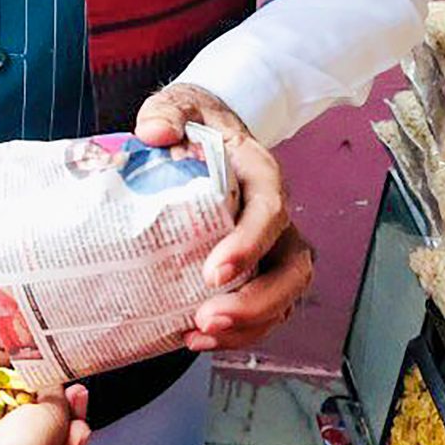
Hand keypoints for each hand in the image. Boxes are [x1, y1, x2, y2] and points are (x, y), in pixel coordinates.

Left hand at [134, 83, 315, 351]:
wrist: (206, 134)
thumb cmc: (196, 124)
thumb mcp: (181, 106)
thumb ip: (166, 113)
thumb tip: (154, 132)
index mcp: (262, 176)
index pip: (270, 213)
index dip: (249, 245)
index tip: (214, 272)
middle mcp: (276, 217)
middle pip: (291, 269)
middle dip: (255, 302)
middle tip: (208, 319)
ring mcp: (271, 249)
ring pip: (283, 298)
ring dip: (247, 326)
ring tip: (199, 337)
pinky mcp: (256, 272)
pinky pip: (262, 312)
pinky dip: (237, 333)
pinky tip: (194, 339)